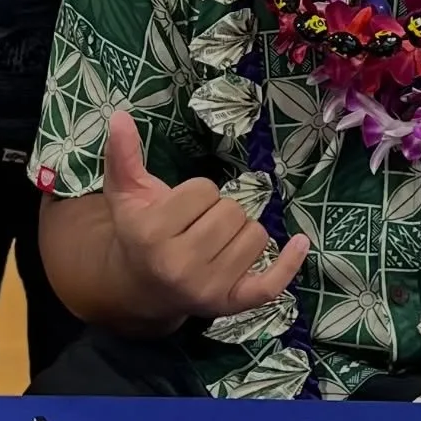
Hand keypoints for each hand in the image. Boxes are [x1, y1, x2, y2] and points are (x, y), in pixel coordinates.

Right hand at [97, 109, 310, 332]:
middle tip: (197, 226)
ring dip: (242, 231)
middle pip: (233, 211)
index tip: (180, 209)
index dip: (196, 193)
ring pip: (256, 236)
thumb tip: (120, 115)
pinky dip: (289, 262)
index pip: (204, 190)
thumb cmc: (138, 232)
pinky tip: (300, 242)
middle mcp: (180, 265)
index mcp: (152, 234)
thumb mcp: (125, 193)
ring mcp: (208, 288)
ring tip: (216, 242)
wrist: (140, 288)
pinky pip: (271, 283)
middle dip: (219, 211)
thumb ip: (122, 154)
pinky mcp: (231, 304)